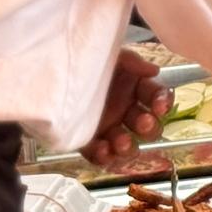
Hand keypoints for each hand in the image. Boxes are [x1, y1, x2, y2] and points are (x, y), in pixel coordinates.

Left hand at [81, 48, 170, 169]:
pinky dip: (104, 156)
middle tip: (142, 124)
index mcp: (134, 87)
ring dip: (129, 147)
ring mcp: (109, 128)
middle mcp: (126, 110)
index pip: (156, 96)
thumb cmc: (84, 61)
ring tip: (121, 143)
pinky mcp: (89, 142)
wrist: (49, 73)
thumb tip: (154, 70)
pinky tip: (103, 150)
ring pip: (127, 144)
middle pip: (147, 125)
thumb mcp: (109, 56)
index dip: (163, 102)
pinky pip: (101, 155)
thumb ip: (132, 61)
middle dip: (149, 127)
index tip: (160, 107)